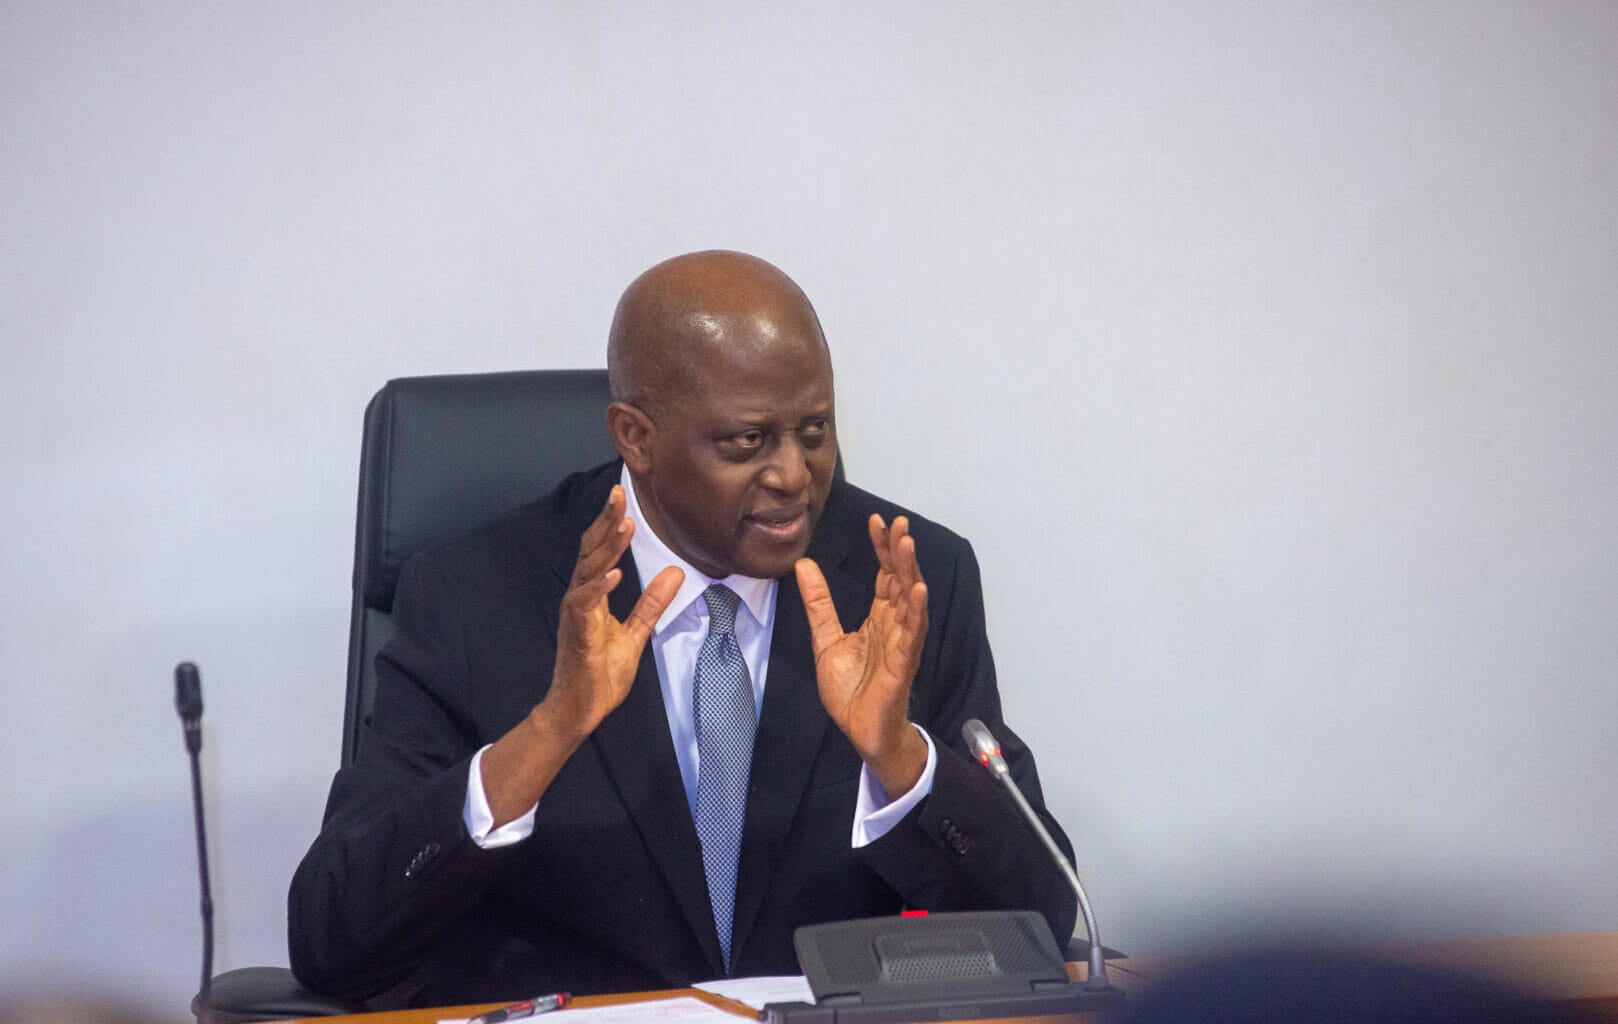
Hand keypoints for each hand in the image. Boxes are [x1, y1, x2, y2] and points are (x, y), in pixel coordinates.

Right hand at [545, 484, 683, 737]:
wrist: (580, 710)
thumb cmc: (599, 673)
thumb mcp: (636, 633)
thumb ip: (652, 603)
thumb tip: (675, 572)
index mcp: (592, 596)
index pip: (600, 551)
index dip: (610, 524)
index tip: (622, 498)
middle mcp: (580, 599)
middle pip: (589, 552)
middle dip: (604, 523)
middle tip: (618, 495)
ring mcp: (576, 616)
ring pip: (588, 572)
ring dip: (606, 549)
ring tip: (623, 525)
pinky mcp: (577, 636)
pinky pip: (584, 606)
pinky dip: (598, 588)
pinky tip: (613, 573)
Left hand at [796, 514, 929, 797]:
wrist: (859, 730)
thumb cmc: (851, 689)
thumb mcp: (826, 639)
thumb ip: (819, 603)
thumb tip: (804, 565)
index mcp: (878, 618)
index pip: (883, 575)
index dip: (882, 548)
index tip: (878, 521)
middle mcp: (894, 625)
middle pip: (900, 581)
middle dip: (900, 552)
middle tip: (898, 523)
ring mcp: (902, 643)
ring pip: (910, 601)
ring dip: (910, 572)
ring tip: (907, 545)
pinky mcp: (903, 664)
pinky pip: (913, 634)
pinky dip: (916, 611)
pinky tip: (918, 590)